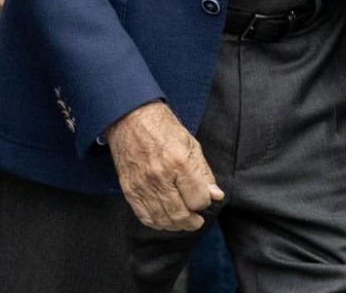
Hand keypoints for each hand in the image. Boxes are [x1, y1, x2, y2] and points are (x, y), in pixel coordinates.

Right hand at [106, 101, 223, 231]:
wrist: (130, 119)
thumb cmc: (162, 128)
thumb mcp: (190, 144)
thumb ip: (204, 173)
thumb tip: (215, 195)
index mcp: (179, 163)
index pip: (198, 199)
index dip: (204, 202)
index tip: (204, 198)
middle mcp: (160, 177)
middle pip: (181, 214)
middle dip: (193, 221)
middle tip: (196, 220)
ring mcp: (142, 185)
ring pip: (163, 219)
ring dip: (176, 225)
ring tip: (182, 220)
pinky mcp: (130, 190)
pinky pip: (145, 216)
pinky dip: (157, 222)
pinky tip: (165, 218)